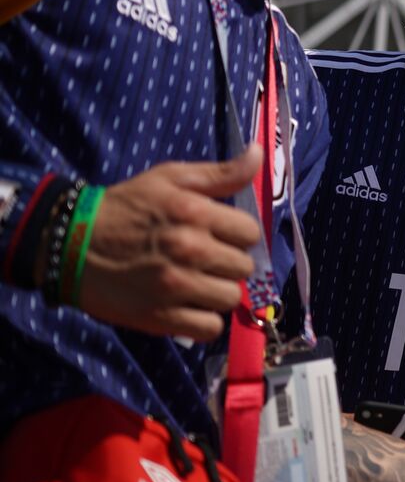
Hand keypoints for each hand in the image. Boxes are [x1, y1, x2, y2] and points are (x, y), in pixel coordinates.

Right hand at [76, 144, 263, 340]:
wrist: (69, 244)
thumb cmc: (125, 207)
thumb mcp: (170, 178)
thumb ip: (221, 172)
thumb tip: (258, 153)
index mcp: (195, 213)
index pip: (250, 233)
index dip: (238, 234)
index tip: (222, 235)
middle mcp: (190, 249)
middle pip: (244, 267)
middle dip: (228, 263)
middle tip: (206, 259)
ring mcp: (176, 286)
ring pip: (230, 299)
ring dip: (217, 292)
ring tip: (197, 282)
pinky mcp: (160, 318)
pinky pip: (210, 328)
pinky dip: (203, 320)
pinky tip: (188, 305)